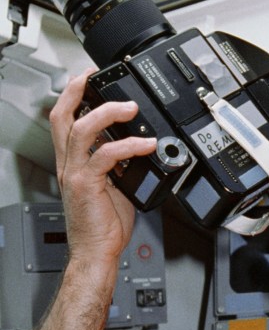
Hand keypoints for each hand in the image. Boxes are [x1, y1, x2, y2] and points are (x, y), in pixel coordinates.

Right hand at [49, 71, 156, 267]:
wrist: (97, 252)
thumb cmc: (104, 226)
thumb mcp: (114, 186)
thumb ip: (121, 165)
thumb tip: (139, 149)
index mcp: (73, 164)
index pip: (64, 120)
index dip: (72, 96)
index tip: (88, 78)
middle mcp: (69, 165)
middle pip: (62, 117)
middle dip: (76, 91)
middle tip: (95, 76)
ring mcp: (76, 174)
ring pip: (81, 130)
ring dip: (106, 113)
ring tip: (130, 108)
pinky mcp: (87, 185)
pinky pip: (106, 156)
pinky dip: (128, 146)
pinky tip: (146, 145)